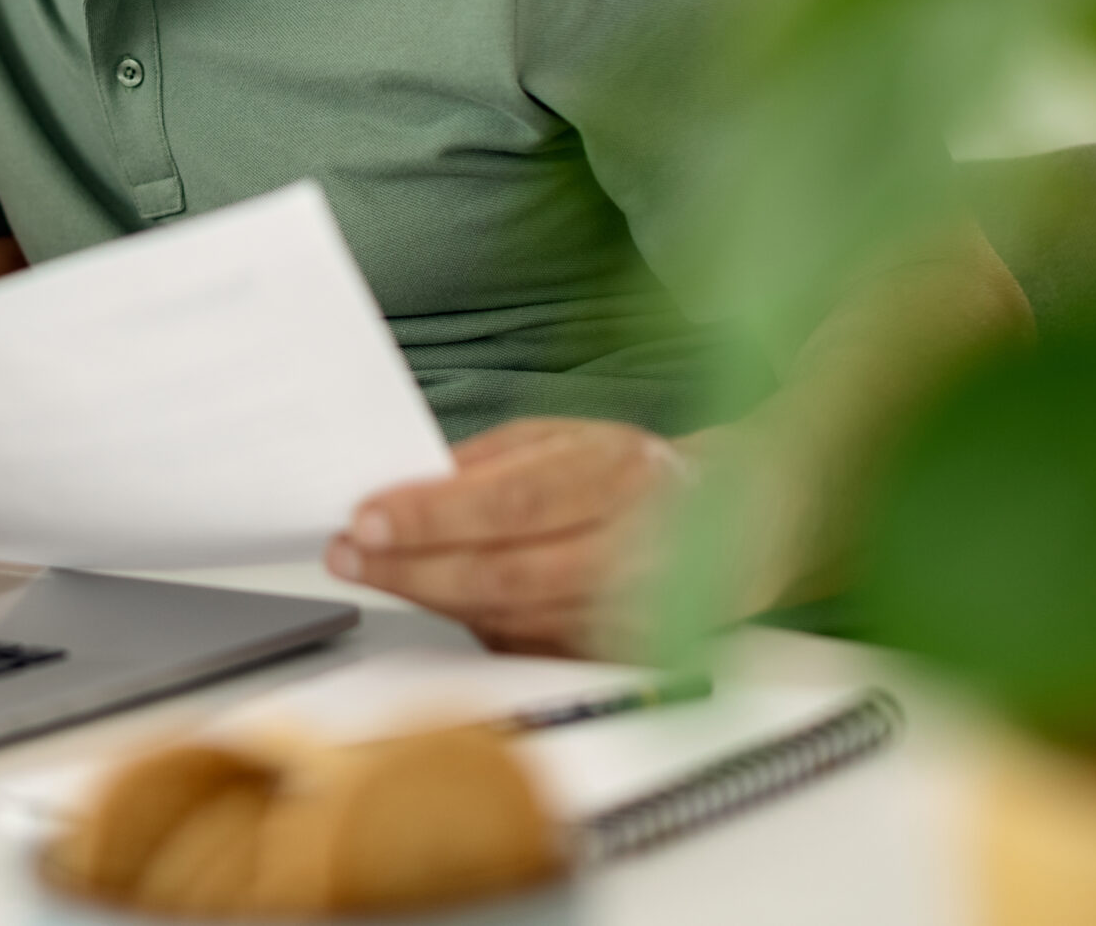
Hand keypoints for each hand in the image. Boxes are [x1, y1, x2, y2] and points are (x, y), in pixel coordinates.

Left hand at [323, 417, 691, 656]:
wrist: (745, 528)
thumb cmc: (638, 476)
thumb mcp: (567, 438)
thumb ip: (488, 463)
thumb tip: (405, 485)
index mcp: (621, 475)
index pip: (512, 501)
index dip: (434, 515)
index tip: (367, 516)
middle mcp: (635, 545)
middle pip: (505, 571)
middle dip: (412, 566)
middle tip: (349, 554)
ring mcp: (634, 612)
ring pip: (513, 618)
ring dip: (432, 598)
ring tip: (374, 573)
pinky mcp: (623, 657)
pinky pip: (531, 648)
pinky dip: (473, 626)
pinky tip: (435, 601)